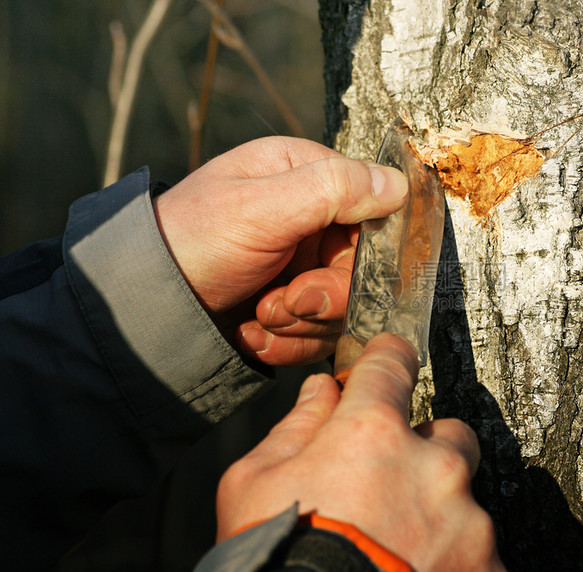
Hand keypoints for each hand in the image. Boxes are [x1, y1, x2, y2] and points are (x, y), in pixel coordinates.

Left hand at [153, 137, 407, 364]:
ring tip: (258, 317)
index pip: (372, 210)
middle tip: (283, 303)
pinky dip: (288, 343)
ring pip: (343, 308)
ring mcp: (302, 266)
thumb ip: (333, 189)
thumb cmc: (193, 240)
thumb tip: (399, 182)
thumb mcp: (261, 206)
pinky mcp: (292, 307)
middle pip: (362, 269)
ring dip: (301, 324)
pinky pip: (318, 334)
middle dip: (324, 298)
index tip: (330, 274)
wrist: (142, 306)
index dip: (363, 252)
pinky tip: (252, 335)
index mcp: (305, 176)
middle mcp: (310, 219)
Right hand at [215, 334, 506, 571]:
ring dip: (438, 516)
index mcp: (373, 433)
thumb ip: (295, 428)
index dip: (387, 360)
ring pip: (463, 500)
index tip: (387, 362)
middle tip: (390, 490)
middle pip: (449, 434)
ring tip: (397, 553)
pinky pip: (479, 553)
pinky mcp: (489, 569)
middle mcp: (433, 467)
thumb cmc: (271, 559)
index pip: (391, 365)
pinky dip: (453, 562)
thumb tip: (321, 392)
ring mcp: (467, 522)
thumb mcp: (253, 486)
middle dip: (426, 452)